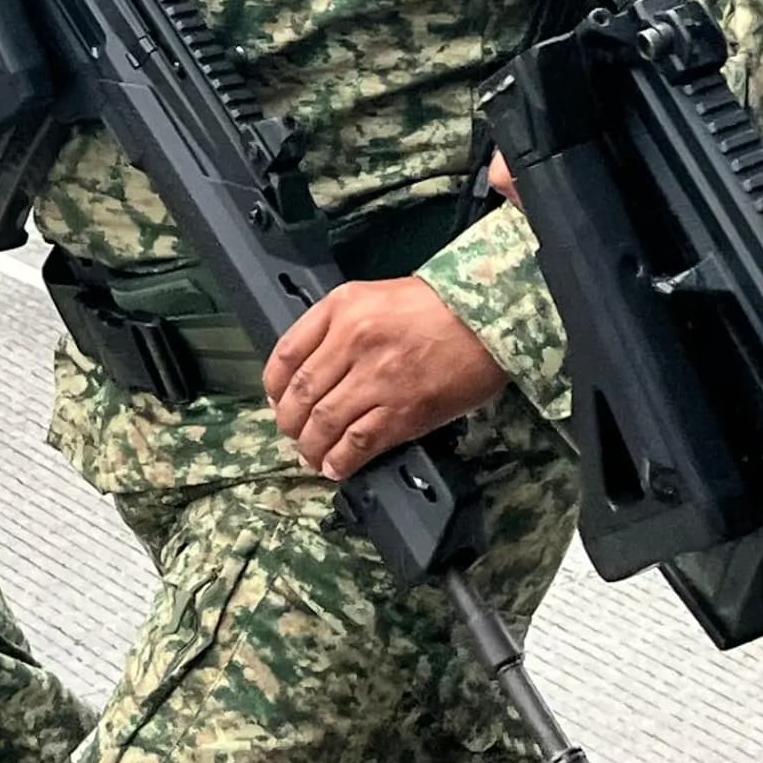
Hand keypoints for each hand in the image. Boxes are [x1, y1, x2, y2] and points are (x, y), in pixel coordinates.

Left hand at [264, 278, 503, 480]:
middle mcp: (353, 341)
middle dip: (289, 421)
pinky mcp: (404, 411)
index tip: (276, 399)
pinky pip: (358, 442)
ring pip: (324, 422)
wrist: (488, 319)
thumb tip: (312, 367)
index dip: (274, 386)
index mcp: (342, 309)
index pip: (287, 354)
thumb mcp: (375, 296)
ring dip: (311, 446)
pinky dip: (340, 460)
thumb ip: (339, 325)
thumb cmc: (436, 306)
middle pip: (301, 393)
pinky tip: (335, 466)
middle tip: (292, 432)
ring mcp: (378, 378)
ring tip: (311, 454)